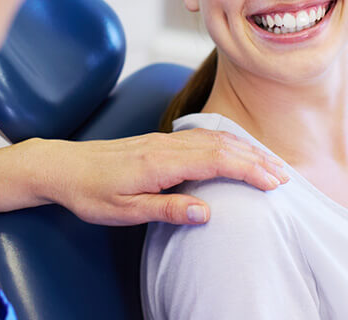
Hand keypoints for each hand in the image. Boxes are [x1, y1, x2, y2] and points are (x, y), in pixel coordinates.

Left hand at [30, 129, 289, 225]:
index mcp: (161, 162)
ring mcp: (164, 140)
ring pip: (214, 137)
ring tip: (270, 163)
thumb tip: (207, 212)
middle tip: (284, 176)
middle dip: (257, 159)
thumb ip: (166, 209)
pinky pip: (202, 136)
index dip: (249, 170)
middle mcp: (167, 145)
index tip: (274, 182)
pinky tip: (236, 149)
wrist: (63, 166)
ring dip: (245, 149)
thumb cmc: (91, 192)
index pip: (217, 161)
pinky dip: (227, 142)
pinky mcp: (160, 141)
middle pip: (223, 145)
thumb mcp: (124, 211)